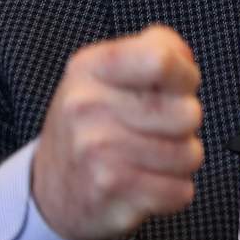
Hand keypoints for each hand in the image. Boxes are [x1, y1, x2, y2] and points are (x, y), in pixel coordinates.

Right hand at [31, 24, 203, 239]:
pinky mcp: (109, 192)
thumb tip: (184, 60)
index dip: (185, 77)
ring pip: (189, 155)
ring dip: (181, 161)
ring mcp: (96, 151)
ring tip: (150, 157)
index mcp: (92, 67)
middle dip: (186, 126)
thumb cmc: (97, 120)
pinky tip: (147, 183)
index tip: (177, 87)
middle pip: (188, 113)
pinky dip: (173, 191)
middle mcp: (87, 106)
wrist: (50, 187)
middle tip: (157, 129)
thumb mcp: (114, 71)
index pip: (162, 60)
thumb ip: (159, 47)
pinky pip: (180, 192)